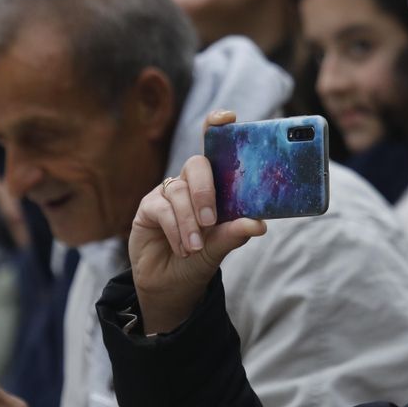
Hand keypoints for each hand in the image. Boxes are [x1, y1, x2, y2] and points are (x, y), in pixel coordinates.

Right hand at [128, 110, 266, 332]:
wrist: (171, 288)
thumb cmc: (198, 262)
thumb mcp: (219, 249)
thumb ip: (234, 234)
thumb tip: (259, 224)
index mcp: (214, 186)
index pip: (215, 148)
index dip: (218, 127)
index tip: (228, 118)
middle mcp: (190, 184)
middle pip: (197, 165)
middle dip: (205, 190)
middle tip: (211, 220)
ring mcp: (167, 194)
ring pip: (179, 191)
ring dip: (189, 222)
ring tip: (195, 247)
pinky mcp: (148, 208)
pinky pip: (161, 208)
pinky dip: (175, 229)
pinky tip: (182, 248)